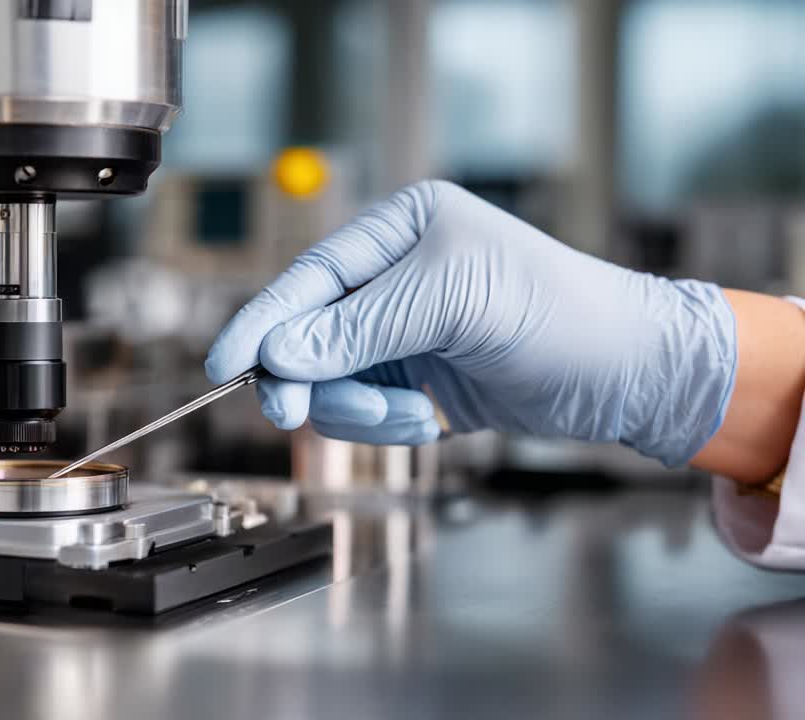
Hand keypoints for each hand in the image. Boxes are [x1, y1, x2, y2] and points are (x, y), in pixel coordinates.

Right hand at [205, 181, 736, 466]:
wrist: (626, 374)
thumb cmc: (560, 312)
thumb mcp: (452, 304)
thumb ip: (358, 329)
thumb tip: (279, 354)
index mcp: (400, 230)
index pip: (309, 278)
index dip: (263, 321)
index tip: (225, 362)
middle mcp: (395, 277)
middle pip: (308, 334)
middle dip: (311, 377)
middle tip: (297, 412)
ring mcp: (403, 331)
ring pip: (331, 379)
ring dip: (358, 408)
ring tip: (412, 416)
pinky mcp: (416, 378)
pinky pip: (364, 406)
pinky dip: (384, 424)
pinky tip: (431, 422)